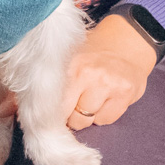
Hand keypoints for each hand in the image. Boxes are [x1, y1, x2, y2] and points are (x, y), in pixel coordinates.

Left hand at [61, 13, 157, 129]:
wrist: (128, 43)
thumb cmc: (94, 55)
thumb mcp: (71, 60)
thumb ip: (55, 83)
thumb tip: (35, 108)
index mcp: (69, 64)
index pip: (50, 102)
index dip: (50, 112)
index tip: (52, 114)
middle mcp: (87, 73)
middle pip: (67, 116)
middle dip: (69, 116)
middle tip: (75, 103)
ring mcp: (108, 84)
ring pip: (85, 121)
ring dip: (87, 116)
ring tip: (93, 97)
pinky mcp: (124, 94)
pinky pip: (105, 120)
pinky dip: (104, 115)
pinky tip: (108, 98)